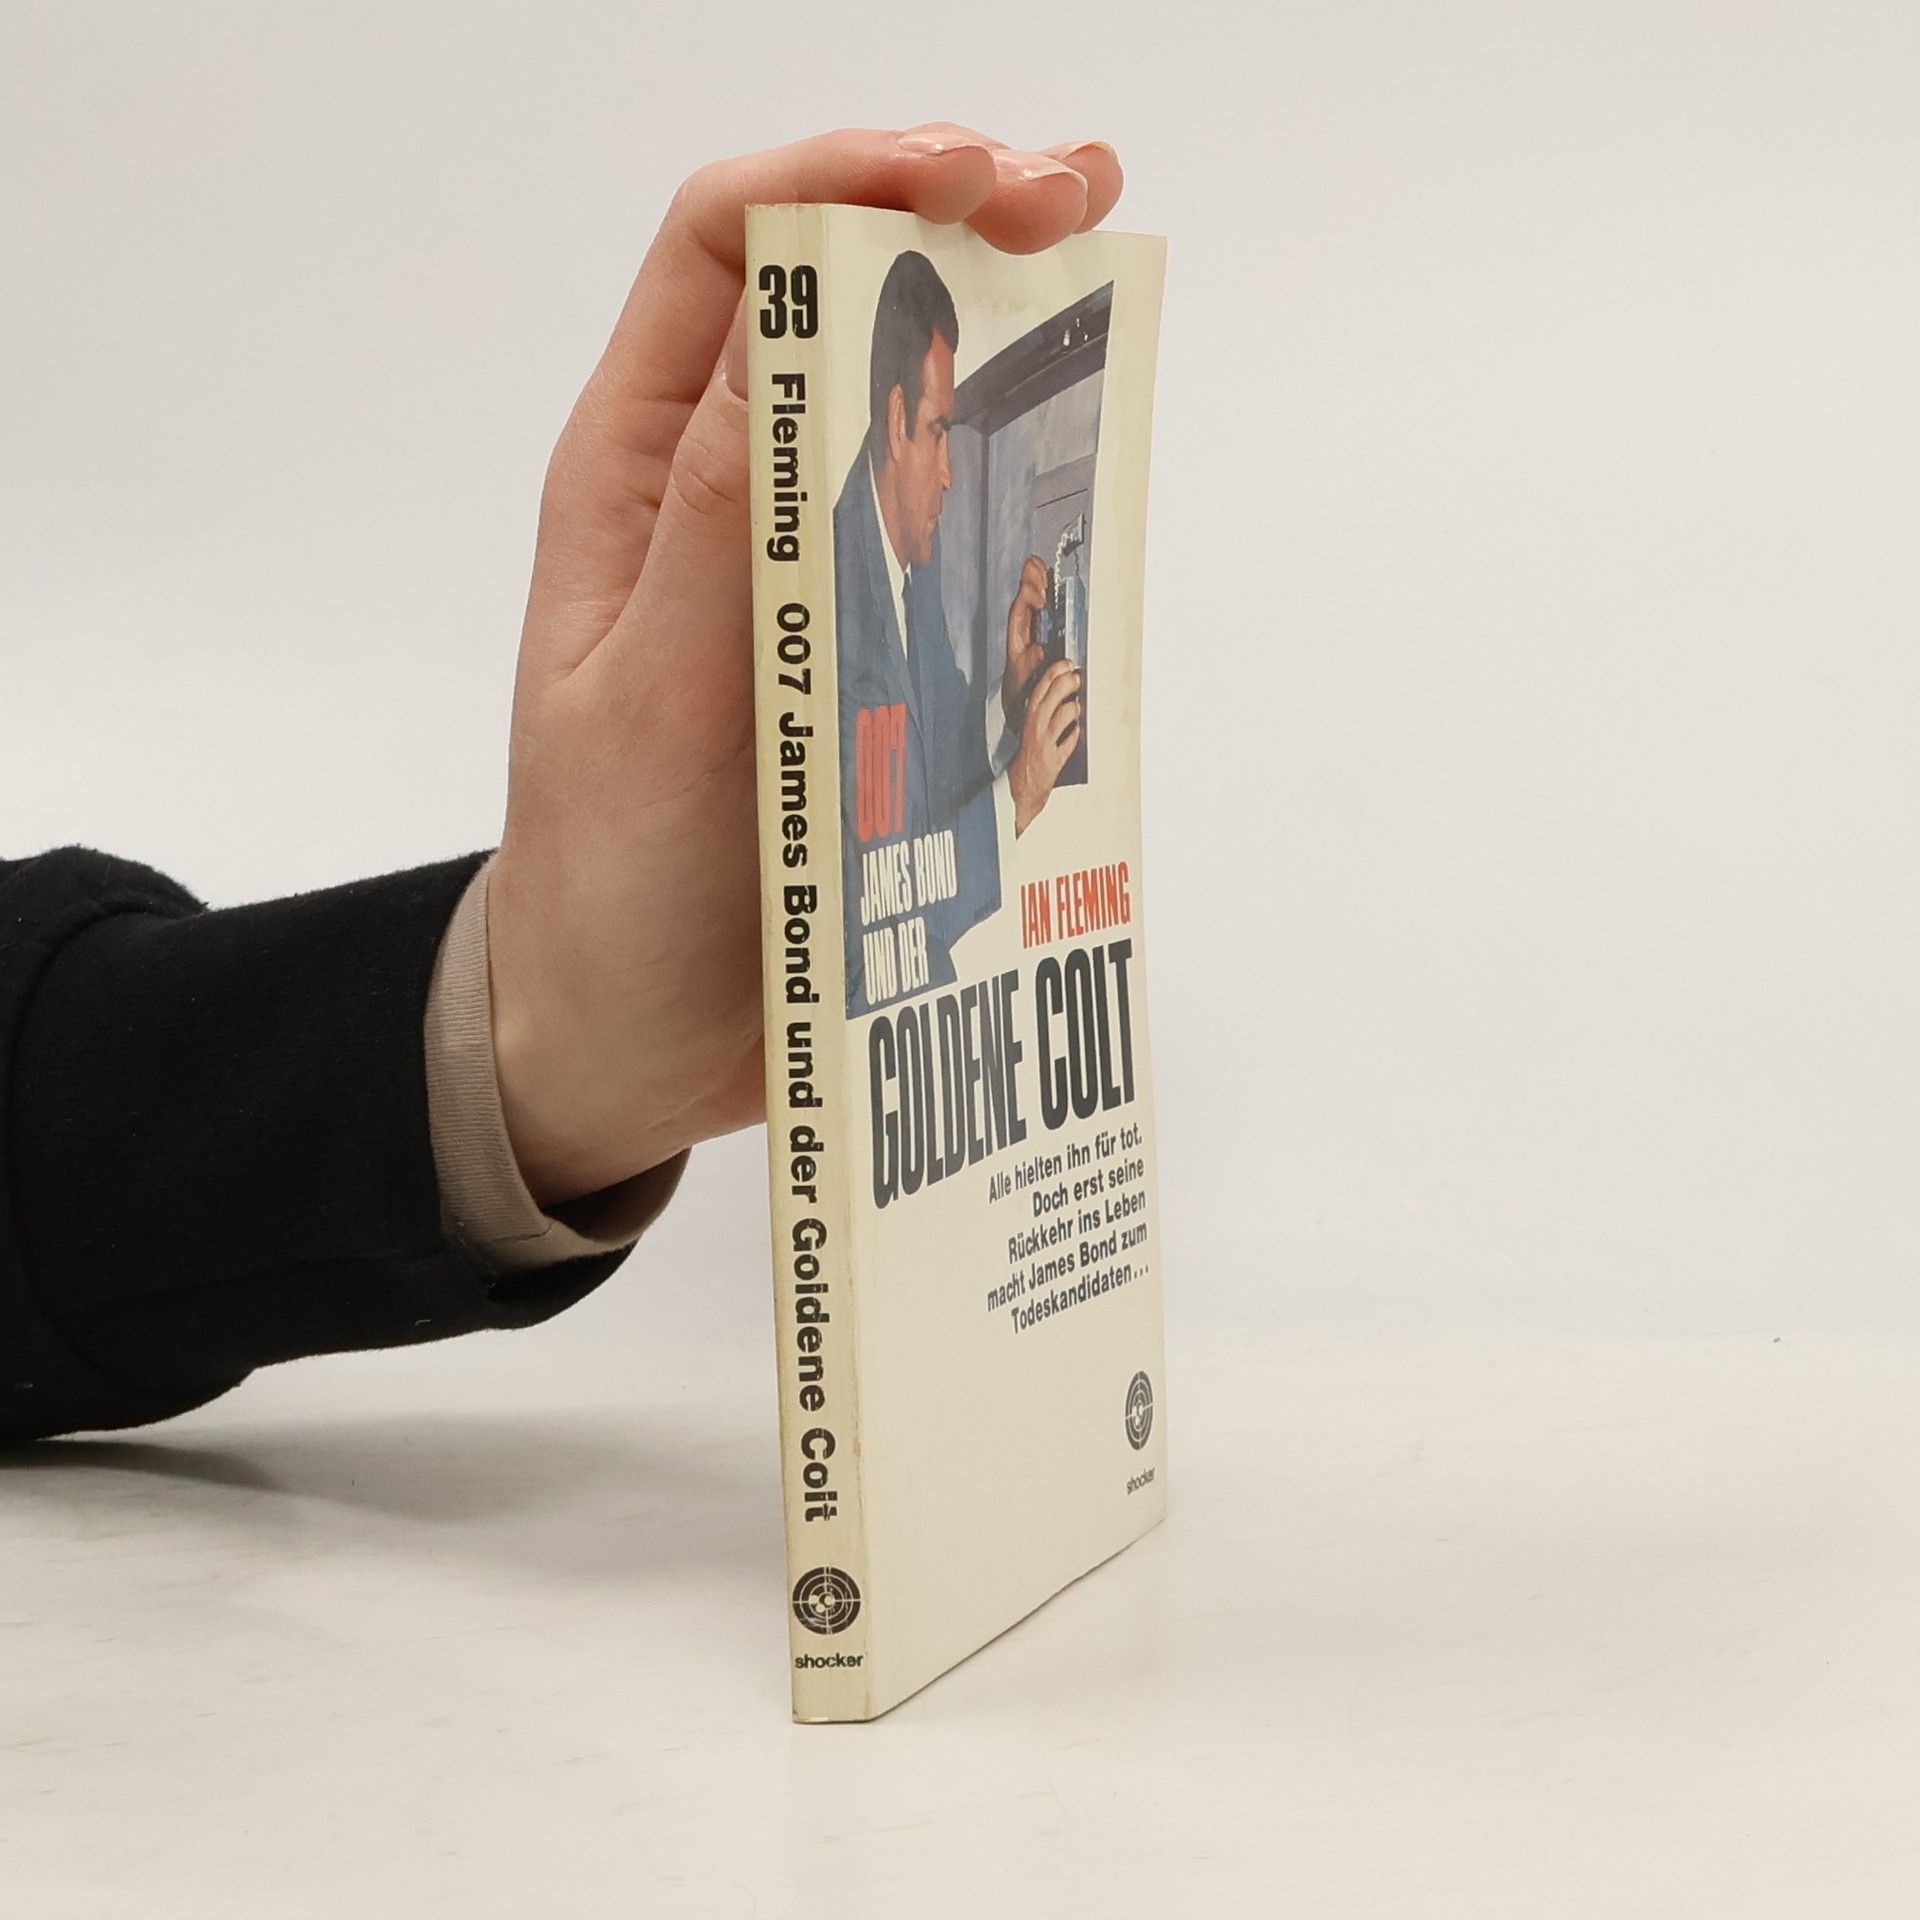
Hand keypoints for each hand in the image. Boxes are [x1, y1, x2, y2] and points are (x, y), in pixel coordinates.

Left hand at [486, 124, 1125, 1203]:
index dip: (842, 180)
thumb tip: (794, 355)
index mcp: (635, 481)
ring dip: (997, 344)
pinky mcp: (869, 659)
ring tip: (1093, 299)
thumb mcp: (638, 710)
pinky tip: (1078, 469)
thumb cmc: (604, 881)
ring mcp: (805, 580)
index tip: (972, 176)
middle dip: (949, 224)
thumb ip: (713, 542)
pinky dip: (1019, 495)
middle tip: (1078, 199)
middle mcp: (723, 505)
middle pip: (832, 306)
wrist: (627, 1036)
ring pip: (907, 415)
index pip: (726, 255)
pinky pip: (953, 549)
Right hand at [1009, 659, 1082, 836]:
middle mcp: (1036, 725)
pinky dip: (1075, 734)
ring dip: (1075, 708)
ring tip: (1074, 709)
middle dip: (1069, 682)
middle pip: (1056, 693)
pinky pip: (1072, 739)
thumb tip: (1062, 684)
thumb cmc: (1028, 751)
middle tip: (1076, 678)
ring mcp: (1046, 741)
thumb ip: (1043, 706)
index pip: (1042, 685)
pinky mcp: (1054, 757)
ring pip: (1067, 713)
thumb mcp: (1030, 724)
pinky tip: (1073, 732)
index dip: (1056, 670)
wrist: (1021, 784)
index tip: (1067, 663)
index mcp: (1028, 714)